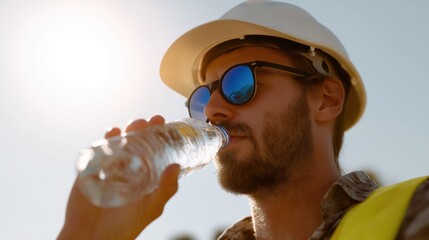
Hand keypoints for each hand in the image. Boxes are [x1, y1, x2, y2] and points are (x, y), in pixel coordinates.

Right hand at [58, 115, 180, 239]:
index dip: (160, 135)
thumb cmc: (126, 227)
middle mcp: (129, 169)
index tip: (165, 123)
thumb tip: (176, 165)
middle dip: (144, 128)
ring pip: (120, 143)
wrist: (93, 238)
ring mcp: (110, 168)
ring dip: (127, 130)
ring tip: (135, 124)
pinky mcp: (92, 169)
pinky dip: (106, 138)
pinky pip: (99, 150)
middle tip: (151, 121)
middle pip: (138, 142)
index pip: (155, 150)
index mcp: (146, 176)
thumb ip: (165, 189)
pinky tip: (113, 131)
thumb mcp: (151, 208)